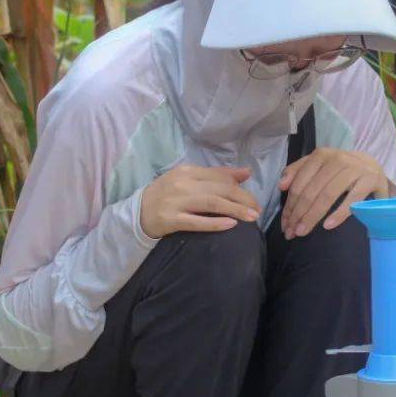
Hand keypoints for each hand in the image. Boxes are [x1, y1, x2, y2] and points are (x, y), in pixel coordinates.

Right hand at [141, 165, 259, 238]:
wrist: (137, 213)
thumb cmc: (167, 195)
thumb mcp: (189, 180)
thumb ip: (217, 176)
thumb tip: (246, 172)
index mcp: (187, 171)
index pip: (220, 177)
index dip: (241, 187)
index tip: (254, 199)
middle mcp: (182, 184)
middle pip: (219, 189)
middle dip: (243, 199)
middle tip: (257, 210)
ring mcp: (175, 202)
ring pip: (212, 203)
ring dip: (235, 209)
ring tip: (252, 217)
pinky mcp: (171, 220)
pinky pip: (197, 222)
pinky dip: (215, 223)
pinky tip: (231, 225)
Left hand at [279, 148, 389, 238]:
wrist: (373, 168)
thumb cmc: (340, 171)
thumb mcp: (319, 167)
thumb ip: (298, 172)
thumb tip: (281, 185)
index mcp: (321, 155)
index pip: (300, 182)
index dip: (290, 204)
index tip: (285, 223)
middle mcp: (338, 159)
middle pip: (312, 190)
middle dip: (298, 213)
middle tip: (291, 232)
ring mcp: (355, 169)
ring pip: (328, 195)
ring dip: (313, 216)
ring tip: (303, 231)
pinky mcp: (370, 180)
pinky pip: (352, 200)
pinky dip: (339, 214)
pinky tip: (327, 226)